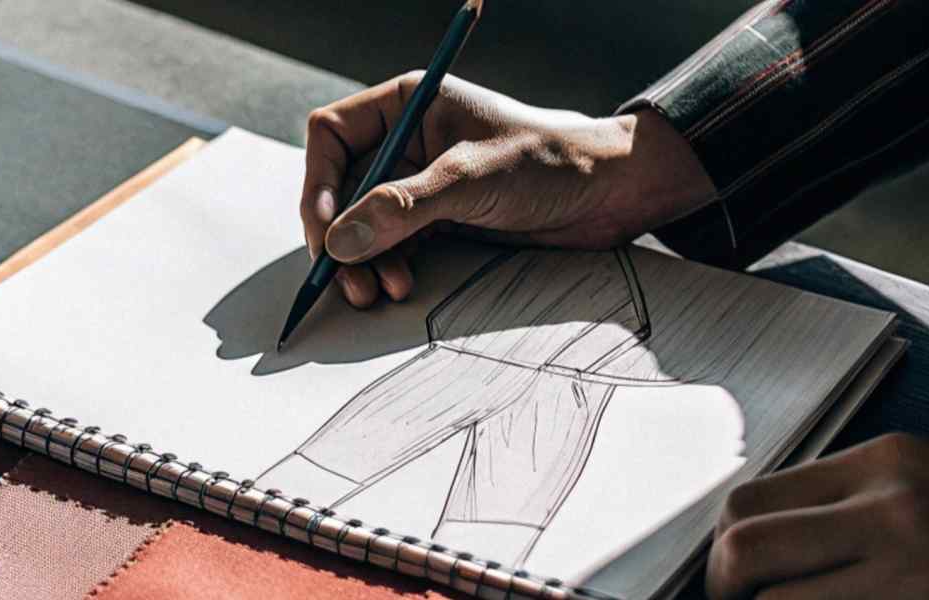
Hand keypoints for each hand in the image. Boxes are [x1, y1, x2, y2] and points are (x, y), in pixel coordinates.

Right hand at [299, 72, 715, 307]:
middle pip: (340, 187)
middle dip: (340, 235)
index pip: (331, 136)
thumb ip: (401, 209)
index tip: (327, 229)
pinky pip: (390, 243)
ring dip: (362, 259)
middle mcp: (405, 139)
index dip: (320, 183)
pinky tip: (398, 284)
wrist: (609, 193)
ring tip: (376, 290)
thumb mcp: (469, 179)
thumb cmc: (548, 161)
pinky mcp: (437, 216)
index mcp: (406, 104)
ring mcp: (419, 180)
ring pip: (361, 222)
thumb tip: (340, 241)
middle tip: (342, 277)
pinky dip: (386, 265)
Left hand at [707, 433, 928, 598]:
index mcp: (883, 465)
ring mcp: (915, 570)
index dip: (721, 549)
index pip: (749, 500)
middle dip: (729, 590)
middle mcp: (896, 510)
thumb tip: (738, 539)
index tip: (728, 576)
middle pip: (745, 550)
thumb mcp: (914, 490)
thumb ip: (834, 503)